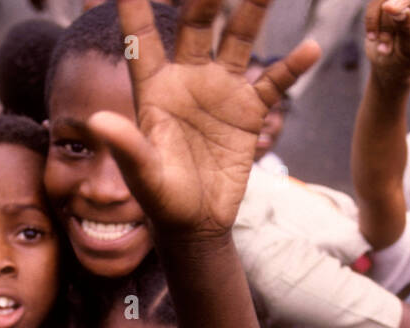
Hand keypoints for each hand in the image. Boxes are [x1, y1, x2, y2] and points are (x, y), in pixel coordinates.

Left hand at [84, 0, 319, 236]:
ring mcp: (220, 91)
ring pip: (238, 39)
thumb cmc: (162, 199)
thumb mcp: (143, 175)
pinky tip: (310, 49)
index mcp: (154, 88)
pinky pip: (274, 82)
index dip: (135, 6)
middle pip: (197, 23)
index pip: (141, 37)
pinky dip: (292, 66)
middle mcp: (187, 79)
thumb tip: (98, 121)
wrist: (197, 223)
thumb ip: (126, 145)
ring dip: (253, 10)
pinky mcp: (248, 111)